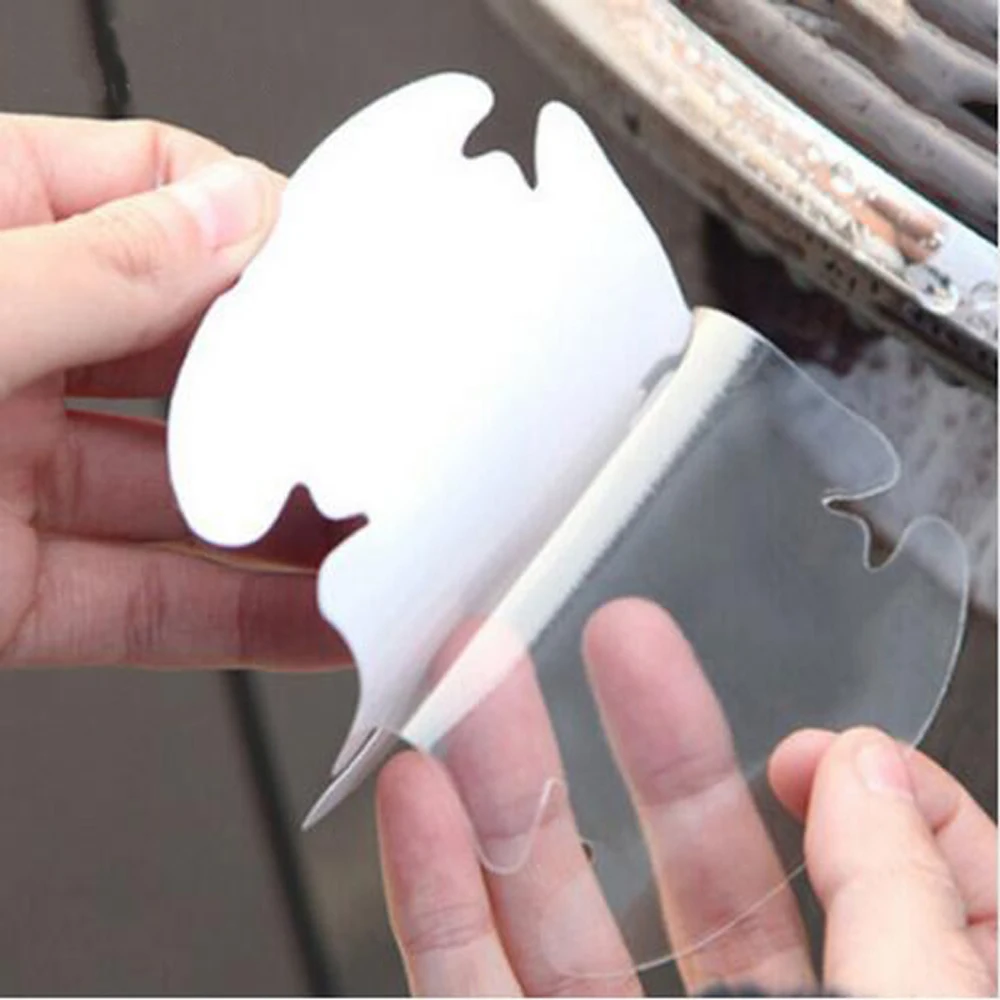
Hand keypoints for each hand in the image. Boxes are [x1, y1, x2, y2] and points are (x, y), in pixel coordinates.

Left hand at [0, 115, 349, 669]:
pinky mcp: (7, 593)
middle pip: (193, 355)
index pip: (157, 189)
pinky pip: (149, 601)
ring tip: (377, 539)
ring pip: (183, 495)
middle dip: (295, 396)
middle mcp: (0, 344)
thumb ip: (87, 267)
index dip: (261, 226)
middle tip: (384, 424)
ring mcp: (7, 475)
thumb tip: (230, 218)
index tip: (350, 275)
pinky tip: (311, 620)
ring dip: (282, 525)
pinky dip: (235, 618)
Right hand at [375, 599, 996, 996]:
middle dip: (648, 739)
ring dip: (509, 784)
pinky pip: (467, 991)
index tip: (819, 742)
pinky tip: (421, 802)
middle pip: (700, 874)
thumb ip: (907, 907)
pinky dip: (437, 899)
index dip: (870, 797)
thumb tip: (869, 763)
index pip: (895, 886)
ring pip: (561, 918)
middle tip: (615, 630)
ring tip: (474, 673)